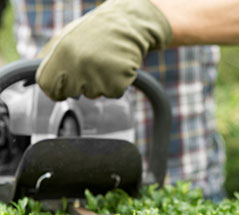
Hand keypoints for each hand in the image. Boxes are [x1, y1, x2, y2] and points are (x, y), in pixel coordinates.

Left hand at [36, 0, 171, 100]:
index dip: (57, 88)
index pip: (49, 86)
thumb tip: (37, 77)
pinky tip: (117, 67)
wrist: (129, 25)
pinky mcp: (117, 84)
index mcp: (62, 52)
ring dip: (99, 83)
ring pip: (93, 94)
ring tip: (106, 62)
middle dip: (80, 84)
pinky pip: (112, 94)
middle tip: (91, 64)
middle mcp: (78, 65)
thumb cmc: (97, 31)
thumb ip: (49, 56)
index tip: (65, 83)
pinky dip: (116, 84)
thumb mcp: (67, 36)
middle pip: (72, 93)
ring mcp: (98, 76)